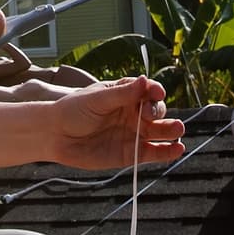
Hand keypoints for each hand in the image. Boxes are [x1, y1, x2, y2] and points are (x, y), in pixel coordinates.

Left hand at [49, 76, 184, 169]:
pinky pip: (154, 153)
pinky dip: (167, 152)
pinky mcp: (131, 154)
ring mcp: (133, 133)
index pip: (147, 90)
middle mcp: (132, 113)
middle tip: (148, 115)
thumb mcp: (97, 99)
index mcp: (125, 94)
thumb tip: (144, 80)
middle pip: (156, 110)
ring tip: (178, 130)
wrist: (55, 136)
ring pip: (160, 131)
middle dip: (158, 111)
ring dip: (172, 130)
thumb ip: (122, 94)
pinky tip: (177, 149)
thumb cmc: (73, 110)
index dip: (154, 91)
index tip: (155, 92)